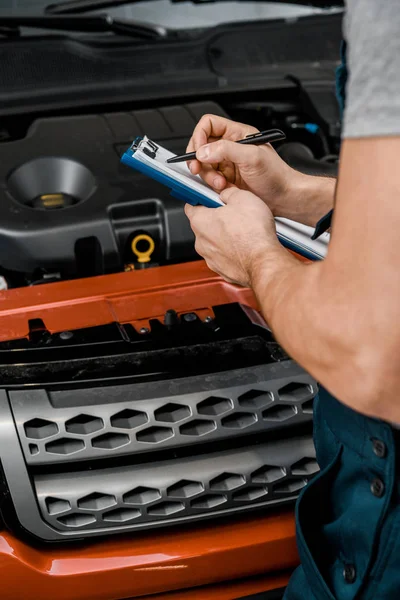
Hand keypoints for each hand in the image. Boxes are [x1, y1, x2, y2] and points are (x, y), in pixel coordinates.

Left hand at [184, 186, 282, 286]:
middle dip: (218, 219)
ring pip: (215, 243)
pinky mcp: (222, 270)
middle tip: (234, 214)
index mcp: (200, 221)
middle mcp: (201, 242)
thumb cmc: (253, 234)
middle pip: (205, 225)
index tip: (209, 197)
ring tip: (244, 232)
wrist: (263, 261)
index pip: (191, 205)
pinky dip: (233, 252)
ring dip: (226, 237)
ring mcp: (211, 259)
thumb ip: (229, 193)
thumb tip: (227, 193)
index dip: (202, 199)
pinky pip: (225, 257)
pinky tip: (246, 246)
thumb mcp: (243, 198)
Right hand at [186, 114, 300, 215]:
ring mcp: (227, 164)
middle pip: (201, 146)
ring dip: (208, 176)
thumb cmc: (277, 176)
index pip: (208, 125)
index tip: (199, 151)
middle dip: (199, 160)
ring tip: (221, 183)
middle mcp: (231, 147)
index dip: (199, 136)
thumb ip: (226, 150)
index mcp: (237, 134)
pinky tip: (224, 188)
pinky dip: (212, 185)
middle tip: (198, 169)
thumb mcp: (252, 157)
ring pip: (204, 165)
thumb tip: (203, 151)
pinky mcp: (226, 179)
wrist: (284, 198)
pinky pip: (210, 179)